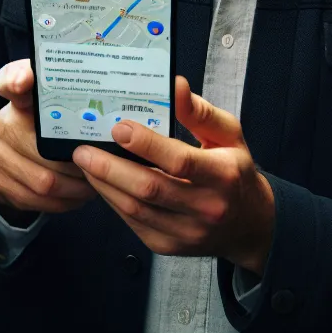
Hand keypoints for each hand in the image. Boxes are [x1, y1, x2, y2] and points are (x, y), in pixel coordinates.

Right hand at [0, 59, 97, 217]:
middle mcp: (4, 122)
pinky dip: (64, 201)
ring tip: (94, 183)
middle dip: (78, 163)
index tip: (25, 80)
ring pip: (45, 180)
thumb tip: (123, 108)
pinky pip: (39, 199)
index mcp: (21, 96)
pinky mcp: (2, 183)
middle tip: (102, 166)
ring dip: (75, 186)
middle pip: (42, 148)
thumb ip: (79, 99)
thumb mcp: (63, 106)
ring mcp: (0, 155)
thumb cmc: (52, 127)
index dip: (16, 79)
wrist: (17, 159)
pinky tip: (78, 195)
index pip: (10, 80)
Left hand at [73, 77, 275, 274]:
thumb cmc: (235, 172)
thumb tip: (176, 86)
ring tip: (85, 164)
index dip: (146, 144)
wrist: (249, 225)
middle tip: (83, 150)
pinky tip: (102, 183)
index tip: (118, 128)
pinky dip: (113, 201)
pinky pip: (133, 223)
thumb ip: (200, 112)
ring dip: (105, 185)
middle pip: (149, 188)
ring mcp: (186, 232)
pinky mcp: (169, 247)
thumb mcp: (229, 136)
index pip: (180, 161)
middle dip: (110, 168)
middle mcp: (206, 207)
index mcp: (223, 175)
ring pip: (135, 209)